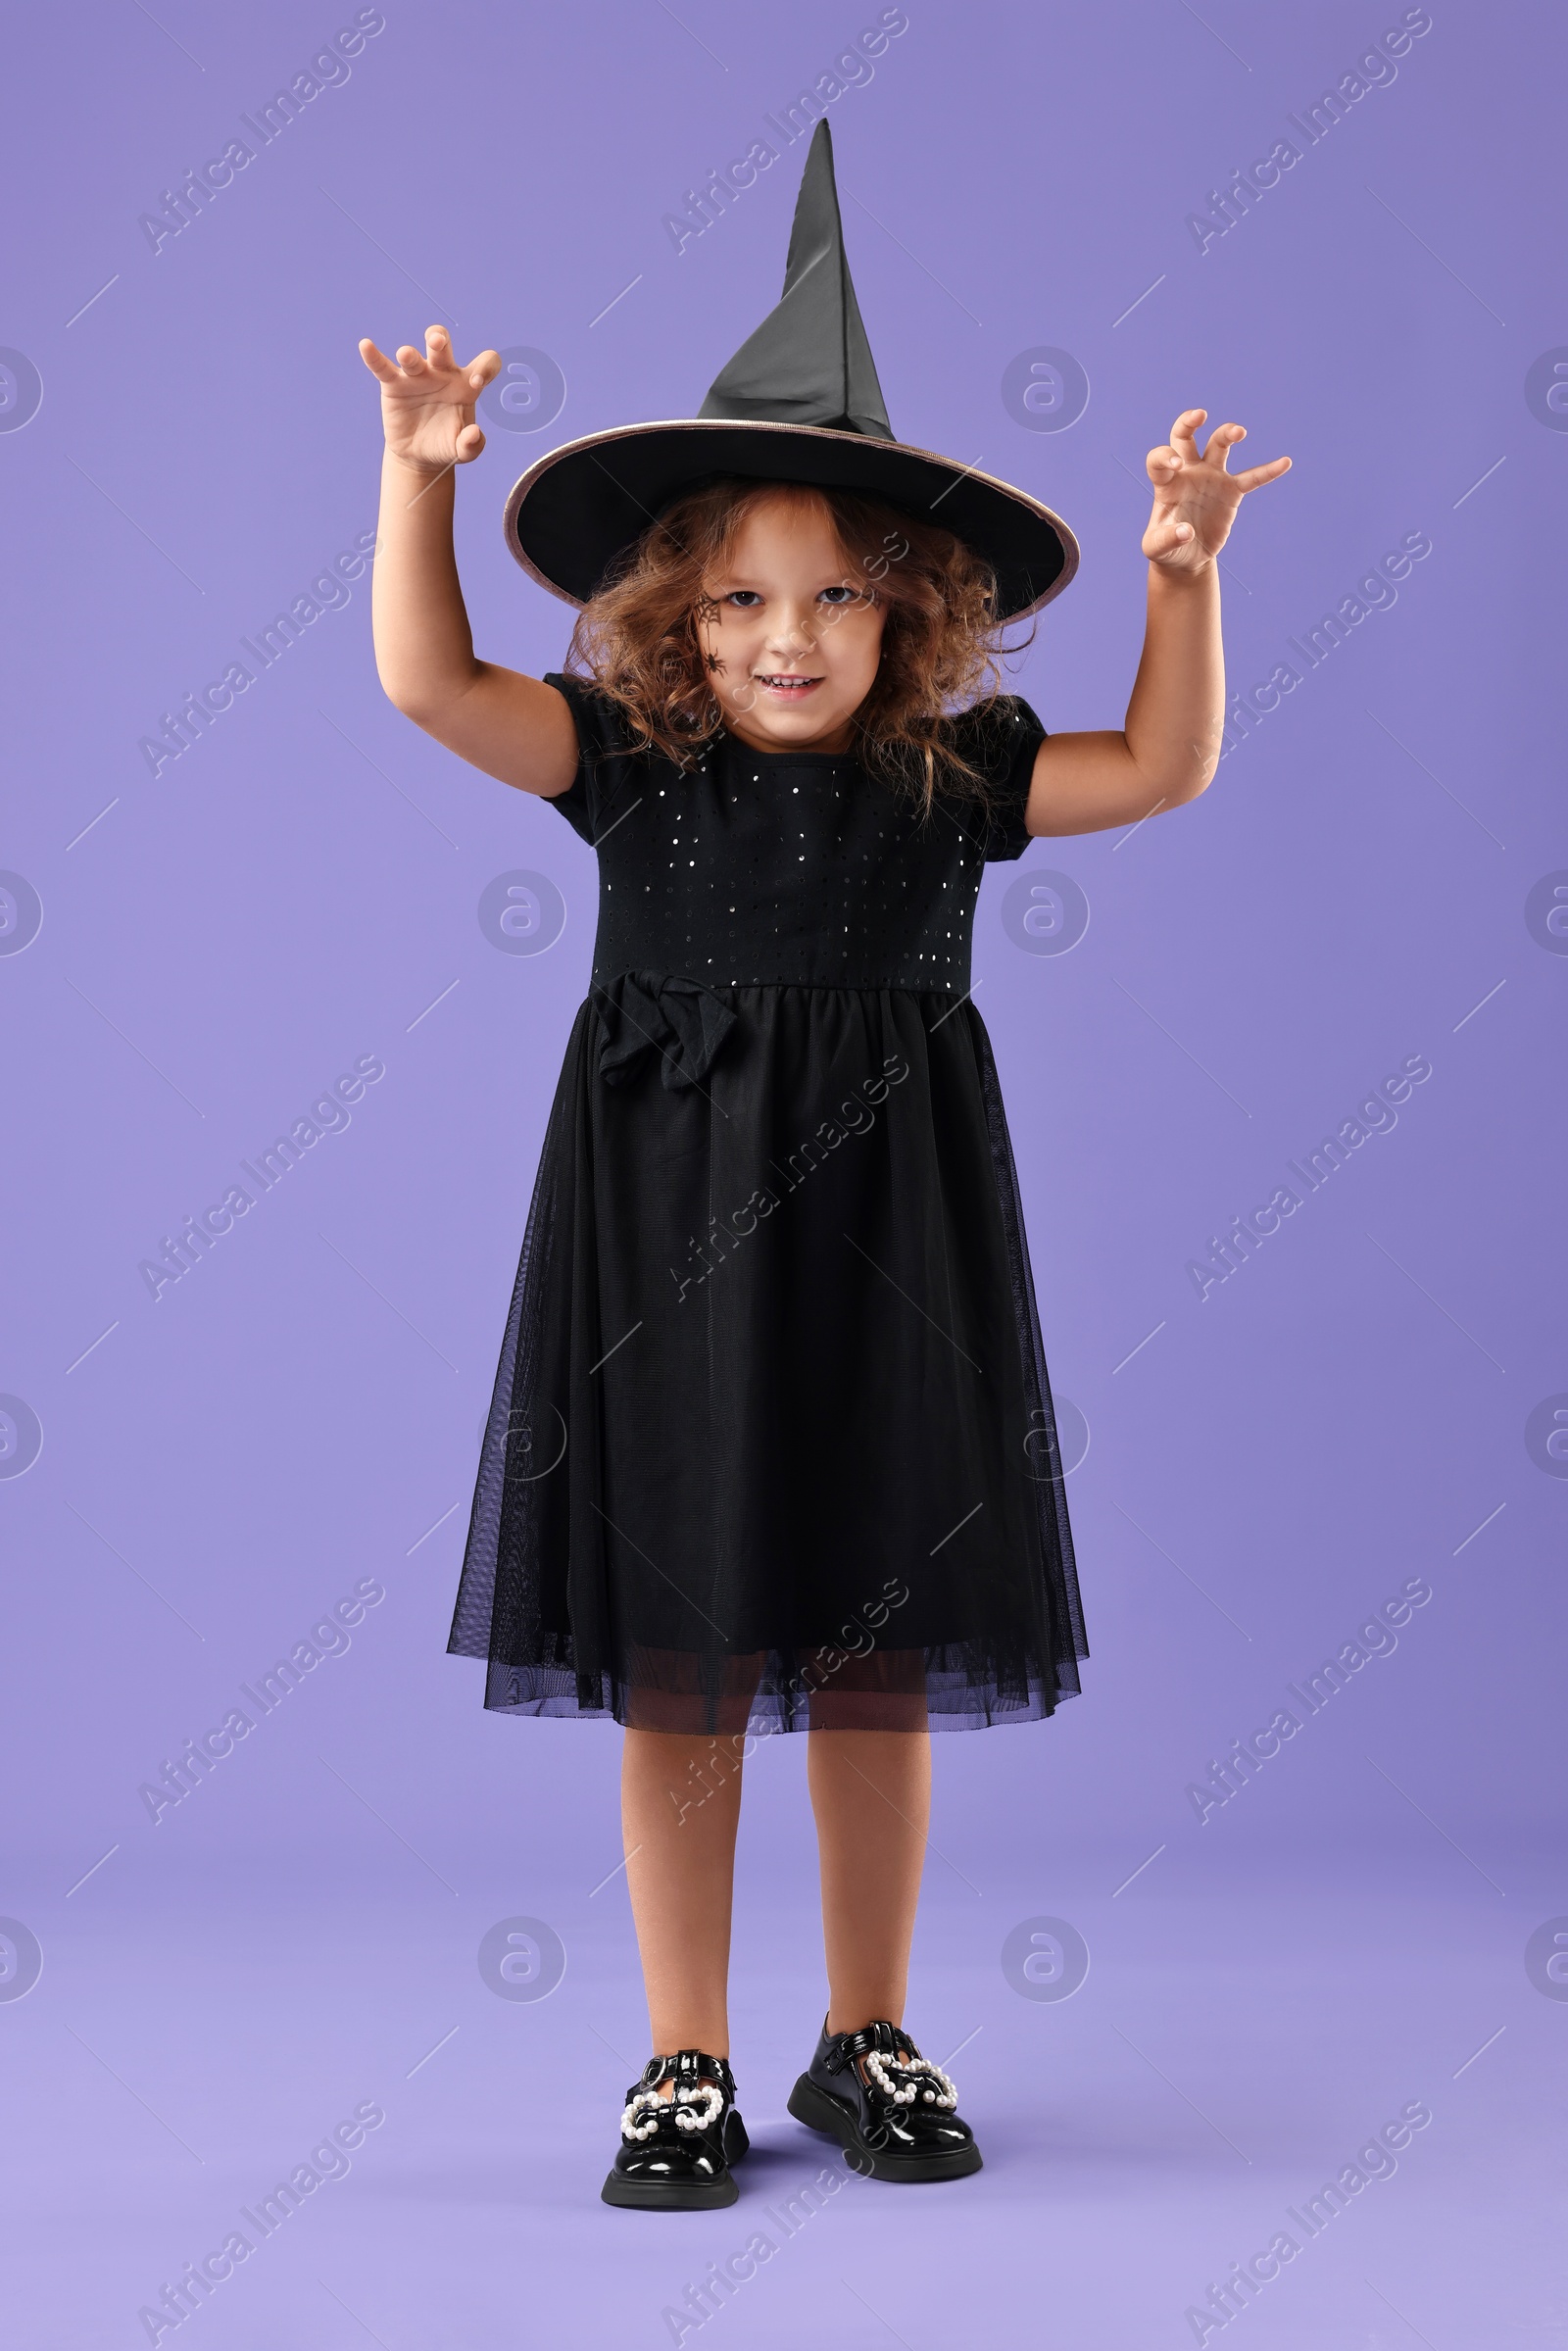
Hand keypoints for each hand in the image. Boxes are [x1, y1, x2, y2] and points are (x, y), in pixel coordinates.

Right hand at [358, 325, 500, 476]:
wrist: (419, 455)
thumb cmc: (446, 445)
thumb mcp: (463, 451)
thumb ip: (472, 445)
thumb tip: (474, 433)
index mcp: (466, 384)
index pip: (485, 363)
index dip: (485, 367)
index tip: (478, 383)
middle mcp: (442, 373)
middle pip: (441, 344)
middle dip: (437, 339)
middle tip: (437, 345)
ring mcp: (416, 376)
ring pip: (412, 357)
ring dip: (409, 354)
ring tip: (406, 356)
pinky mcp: (393, 385)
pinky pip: (382, 367)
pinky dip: (373, 357)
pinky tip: (366, 346)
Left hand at [1142, 409, 1290, 572]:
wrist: (1186, 557)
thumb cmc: (1166, 549)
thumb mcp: (1157, 549)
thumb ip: (1166, 539)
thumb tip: (1186, 532)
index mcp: (1166, 483)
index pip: (1159, 459)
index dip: (1166, 456)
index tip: (1176, 464)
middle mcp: (1188, 473)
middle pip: (1185, 437)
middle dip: (1190, 422)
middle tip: (1201, 415)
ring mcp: (1211, 478)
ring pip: (1218, 445)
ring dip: (1228, 433)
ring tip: (1240, 432)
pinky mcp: (1231, 491)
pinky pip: (1252, 478)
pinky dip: (1268, 471)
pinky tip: (1285, 463)